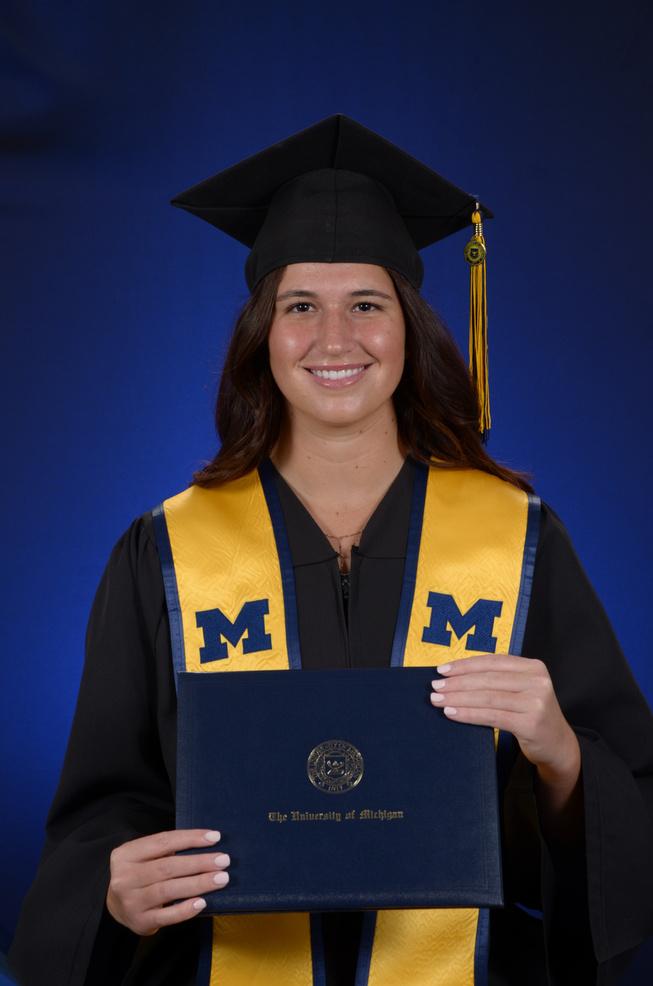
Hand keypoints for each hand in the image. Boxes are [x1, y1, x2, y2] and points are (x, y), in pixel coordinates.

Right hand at [106, 829, 229, 935]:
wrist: (116, 905)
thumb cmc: (140, 873)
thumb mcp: (145, 855)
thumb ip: (167, 849)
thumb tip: (207, 843)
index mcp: (126, 854)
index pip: (163, 842)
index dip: (190, 838)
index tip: (215, 837)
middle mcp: (125, 878)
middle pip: (168, 867)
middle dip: (199, 862)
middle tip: (223, 860)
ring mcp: (131, 902)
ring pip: (169, 890)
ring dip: (198, 883)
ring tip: (221, 878)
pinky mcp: (140, 922)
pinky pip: (166, 916)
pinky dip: (185, 909)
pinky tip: (202, 902)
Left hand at [430, 654, 580, 788]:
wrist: (557, 745)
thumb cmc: (531, 714)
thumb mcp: (521, 690)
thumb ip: (498, 679)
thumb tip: (456, 675)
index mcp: (533, 667)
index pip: (492, 661)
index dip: (465, 664)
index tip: (442, 669)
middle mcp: (537, 681)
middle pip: (488, 679)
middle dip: (457, 682)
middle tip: (435, 686)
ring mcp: (536, 702)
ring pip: (487, 697)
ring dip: (458, 698)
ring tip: (438, 700)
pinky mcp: (530, 723)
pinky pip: (491, 716)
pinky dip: (468, 713)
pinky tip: (452, 712)